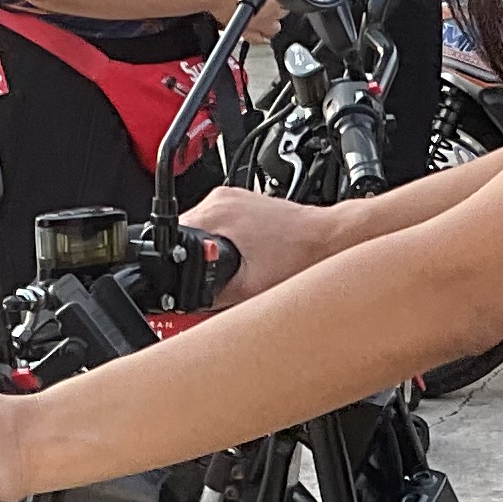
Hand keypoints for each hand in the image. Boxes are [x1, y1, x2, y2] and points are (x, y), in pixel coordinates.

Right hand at [175, 185, 344, 303]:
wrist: (329, 240)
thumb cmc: (300, 256)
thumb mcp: (248, 289)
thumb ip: (212, 297)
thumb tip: (193, 304)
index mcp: (216, 213)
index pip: (173, 236)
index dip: (176, 264)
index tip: (184, 278)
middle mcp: (222, 198)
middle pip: (187, 232)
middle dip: (195, 258)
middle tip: (215, 276)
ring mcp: (235, 196)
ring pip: (204, 227)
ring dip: (210, 248)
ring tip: (236, 263)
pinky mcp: (247, 200)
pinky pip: (222, 222)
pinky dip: (226, 239)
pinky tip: (245, 253)